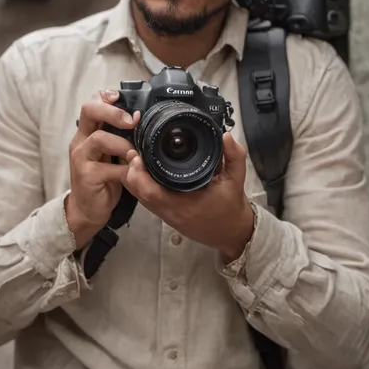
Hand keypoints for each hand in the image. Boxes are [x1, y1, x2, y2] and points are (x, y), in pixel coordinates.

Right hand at [65, 90, 139, 249]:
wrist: (87, 210)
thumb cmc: (103, 179)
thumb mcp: (111, 154)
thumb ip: (121, 138)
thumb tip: (143, 121)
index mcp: (87, 132)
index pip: (92, 103)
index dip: (105, 96)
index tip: (122, 97)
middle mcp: (80, 141)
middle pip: (90, 111)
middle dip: (113, 111)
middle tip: (132, 120)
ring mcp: (81, 158)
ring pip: (99, 138)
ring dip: (123, 144)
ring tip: (135, 154)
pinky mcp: (86, 176)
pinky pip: (109, 168)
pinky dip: (125, 170)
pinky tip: (133, 173)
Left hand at [121, 132, 254, 262]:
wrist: (232, 232)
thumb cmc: (232, 206)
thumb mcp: (237, 179)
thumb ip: (235, 156)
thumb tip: (226, 135)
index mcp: (184, 204)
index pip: (152, 192)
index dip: (139, 174)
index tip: (138, 154)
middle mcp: (171, 211)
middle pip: (139, 193)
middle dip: (131, 172)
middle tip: (133, 151)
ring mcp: (166, 214)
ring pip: (140, 197)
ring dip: (134, 178)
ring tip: (136, 157)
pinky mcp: (166, 214)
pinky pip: (147, 199)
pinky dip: (141, 185)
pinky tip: (143, 170)